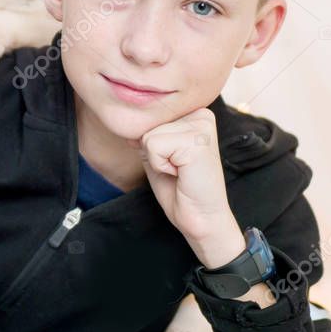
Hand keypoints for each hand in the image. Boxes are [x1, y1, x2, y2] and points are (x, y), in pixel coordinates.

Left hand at [133, 107, 245, 268]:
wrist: (201, 218)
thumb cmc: (180, 188)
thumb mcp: (157, 154)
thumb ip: (146, 134)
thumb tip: (129, 124)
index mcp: (194, 113)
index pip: (150, 117)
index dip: (152, 146)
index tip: (174, 162)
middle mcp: (200, 113)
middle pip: (148, 125)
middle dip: (154, 152)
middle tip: (178, 169)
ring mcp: (201, 125)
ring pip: (148, 135)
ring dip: (157, 160)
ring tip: (180, 170)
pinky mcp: (196, 140)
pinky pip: (153, 146)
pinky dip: (160, 165)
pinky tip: (181, 173)